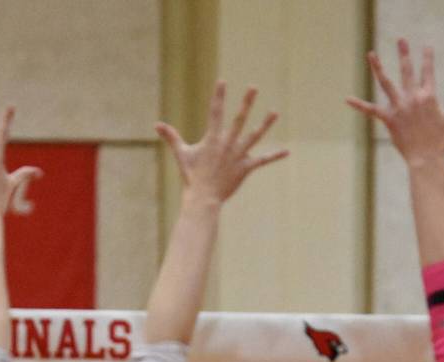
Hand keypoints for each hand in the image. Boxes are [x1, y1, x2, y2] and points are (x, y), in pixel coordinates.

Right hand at [156, 83, 287, 204]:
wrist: (203, 198)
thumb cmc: (192, 176)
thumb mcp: (182, 155)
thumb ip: (172, 137)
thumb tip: (156, 125)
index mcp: (213, 139)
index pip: (215, 112)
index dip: (218, 96)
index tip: (222, 81)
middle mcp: (227, 144)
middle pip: (239, 119)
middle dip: (246, 102)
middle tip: (254, 87)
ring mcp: (238, 156)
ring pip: (254, 136)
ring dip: (265, 124)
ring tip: (275, 112)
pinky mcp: (246, 168)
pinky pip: (262, 160)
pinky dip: (274, 156)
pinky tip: (287, 152)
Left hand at [347, 38, 443, 167]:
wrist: (426, 159)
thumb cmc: (442, 141)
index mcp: (429, 96)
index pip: (428, 71)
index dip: (427, 58)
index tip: (426, 46)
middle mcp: (413, 98)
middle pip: (407, 71)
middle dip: (405, 54)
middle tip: (401, 39)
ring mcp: (399, 107)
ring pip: (386, 83)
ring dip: (378, 67)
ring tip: (371, 54)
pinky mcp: (388, 119)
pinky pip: (371, 110)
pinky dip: (359, 105)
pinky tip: (347, 99)